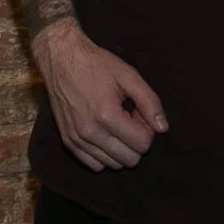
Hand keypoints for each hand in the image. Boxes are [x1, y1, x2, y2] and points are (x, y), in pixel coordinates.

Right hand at [32, 19, 167, 170]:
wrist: (60, 58)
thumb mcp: (128, 75)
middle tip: (128, 118)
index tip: (138, 112)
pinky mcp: (67, 141)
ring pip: (113, 165)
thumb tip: (162, 128)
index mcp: (106, 115)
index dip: (147, 129)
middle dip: (135, 141)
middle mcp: (90, 132)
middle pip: (130, 159)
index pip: (143, 144)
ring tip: (114, 124)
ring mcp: (76, 139)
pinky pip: (94, 165)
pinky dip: (104, 155)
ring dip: (120, 148)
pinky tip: (103, 133)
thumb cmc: (96, 64)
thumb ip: (150, 102)